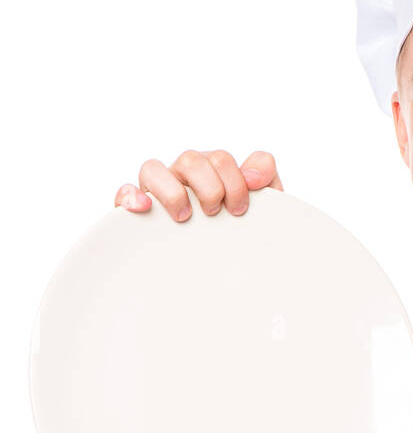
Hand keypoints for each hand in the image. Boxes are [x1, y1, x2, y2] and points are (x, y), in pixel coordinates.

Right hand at [114, 148, 282, 219]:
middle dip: (209, 185)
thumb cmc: (241, 235)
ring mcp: (160, 191)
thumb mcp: (263, 208)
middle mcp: (185, 178)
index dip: (234, 178)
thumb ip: (267, 179)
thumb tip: (253, 176)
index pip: (222, 160)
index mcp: (215, 173)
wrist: (226, 272)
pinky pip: (124, 192)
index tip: (241, 208)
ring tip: (185, 216)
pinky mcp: (137, 210)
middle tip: (216, 213)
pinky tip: (143, 208)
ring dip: (172, 190)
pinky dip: (130, 195)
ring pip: (153, 168)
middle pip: (191, 159)